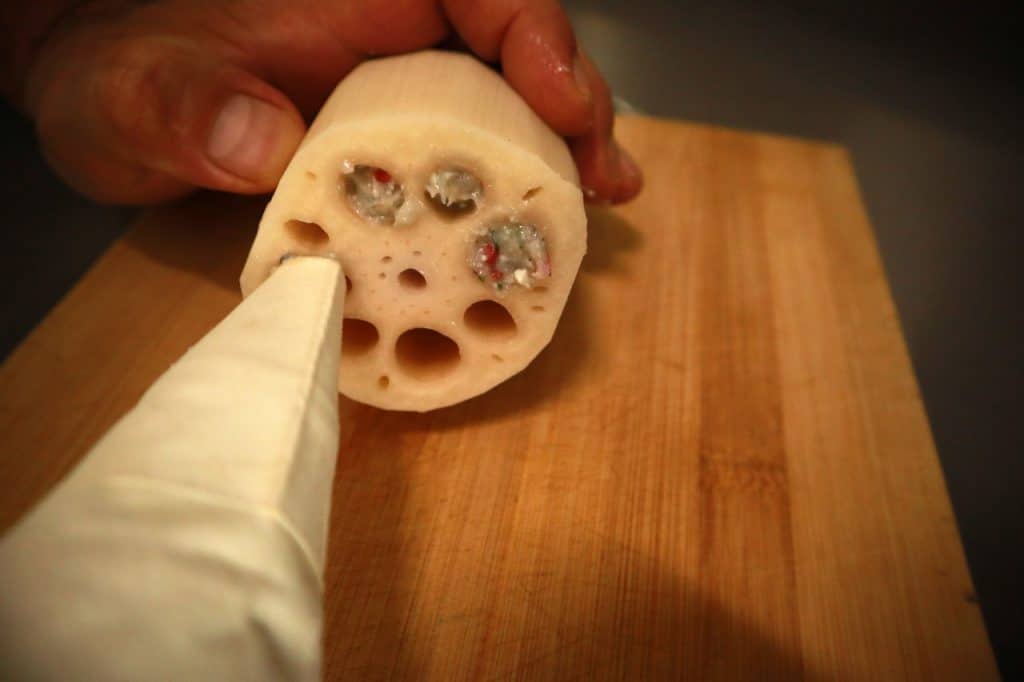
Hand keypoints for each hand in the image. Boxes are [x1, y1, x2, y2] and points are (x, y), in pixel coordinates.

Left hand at [15, 0, 641, 204]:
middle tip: (598, 181)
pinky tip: (537, 224)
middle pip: (512, 45)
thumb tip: (258, 141)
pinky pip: (475, 151)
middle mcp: (387, 27)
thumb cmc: (122, 79)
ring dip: (556, 155)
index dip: (532, 34)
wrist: (124, 107)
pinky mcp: (401, 137)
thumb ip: (179, 104)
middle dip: (569, 108)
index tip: (561, 101)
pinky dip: (512, 187)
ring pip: (507, 101)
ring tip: (593, 207)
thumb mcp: (126, 91)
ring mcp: (401, 83)